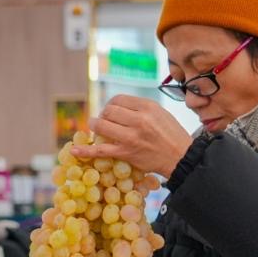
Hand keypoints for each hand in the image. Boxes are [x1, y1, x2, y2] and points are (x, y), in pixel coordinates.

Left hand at [72, 95, 192, 177]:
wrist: (182, 157)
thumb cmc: (173, 135)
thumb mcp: (161, 113)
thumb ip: (140, 108)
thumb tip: (120, 107)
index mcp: (147, 106)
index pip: (119, 99)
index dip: (111, 105)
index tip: (111, 112)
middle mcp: (138, 119)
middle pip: (108, 111)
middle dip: (103, 115)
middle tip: (104, 122)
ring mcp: (131, 137)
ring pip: (102, 126)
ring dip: (95, 127)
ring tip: (96, 130)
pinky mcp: (126, 153)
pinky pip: (100, 150)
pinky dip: (85, 151)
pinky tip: (74, 151)